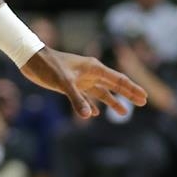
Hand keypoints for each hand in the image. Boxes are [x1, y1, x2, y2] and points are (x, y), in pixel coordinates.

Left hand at [22, 47, 147, 121]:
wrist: (32, 59)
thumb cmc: (49, 67)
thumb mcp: (63, 83)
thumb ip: (77, 99)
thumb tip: (87, 116)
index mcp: (94, 69)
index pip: (119, 80)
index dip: (132, 89)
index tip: (144, 97)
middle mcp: (91, 73)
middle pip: (115, 85)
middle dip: (129, 94)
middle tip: (143, 102)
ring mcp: (82, 79)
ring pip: (102, 92)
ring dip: (112, 102)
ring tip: (124, 113)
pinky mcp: (72, 84)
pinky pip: (86, 96)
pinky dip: (92, 104)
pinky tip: (93, 113)